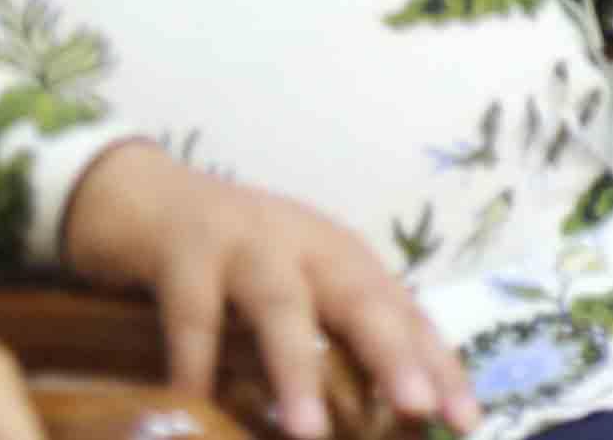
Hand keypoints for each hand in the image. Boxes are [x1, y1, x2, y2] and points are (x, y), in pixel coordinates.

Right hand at [61, 140, 477, 438]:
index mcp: (344, 260)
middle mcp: (307, 245)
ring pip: (280, 305)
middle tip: (418, 407)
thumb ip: (331, 346)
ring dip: (296, 369)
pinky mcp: (183, 248)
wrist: (145, 196)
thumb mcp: (294, 295)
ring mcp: (246, 242)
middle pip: (360, 299)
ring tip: (308, 433)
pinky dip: (195, 362)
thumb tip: (380, 422)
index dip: (437, 367)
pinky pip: (193, 312)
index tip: (467, 421)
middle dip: (392, 354)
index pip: (405, 315)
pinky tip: (195, 404)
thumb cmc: (233, 263)